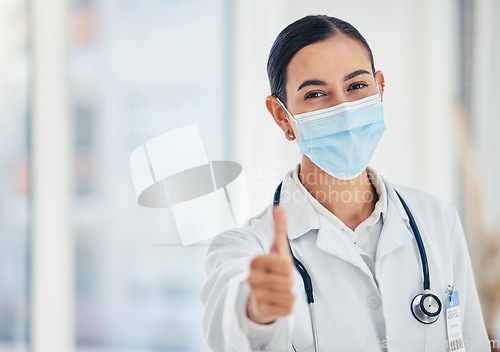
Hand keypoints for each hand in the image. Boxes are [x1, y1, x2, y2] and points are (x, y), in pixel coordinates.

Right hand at [246, 206, 294, 323]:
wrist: (257, 296)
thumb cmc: (270, 270)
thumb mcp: (275, 248)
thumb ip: (279, 228)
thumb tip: (280, 208)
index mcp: (255, 261)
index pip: (285, 265)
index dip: (287, 268)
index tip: (279, 268)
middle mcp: (252, 278)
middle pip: (288, 281)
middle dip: (288, 282)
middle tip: (279, 281)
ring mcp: (254, 295)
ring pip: (289, 296)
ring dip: (288, 295)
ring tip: (277, 291)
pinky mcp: (260, 311)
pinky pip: (288, 309)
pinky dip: (286, 307)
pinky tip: (276, 303)